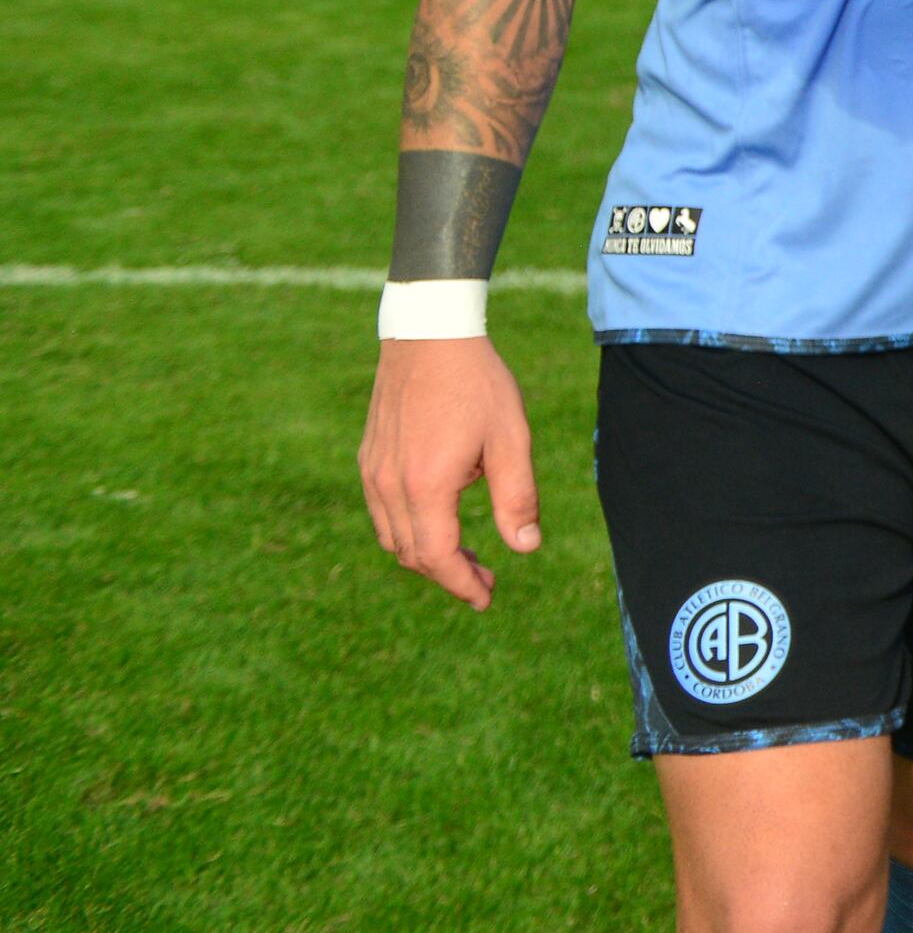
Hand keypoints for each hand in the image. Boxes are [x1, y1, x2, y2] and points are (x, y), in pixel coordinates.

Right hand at [359, 332, 535, 608]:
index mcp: (426, 486)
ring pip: (393, 538)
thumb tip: (525, 548)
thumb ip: (517, 496)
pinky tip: (441, 516)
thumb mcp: (511, 438)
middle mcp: (389, 487)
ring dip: (427, 555)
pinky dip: (410, 529)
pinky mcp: (368, 460)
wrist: (429, 333)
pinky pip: (383, 513)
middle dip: (449, 574)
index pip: (438, 558)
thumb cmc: (477, 383)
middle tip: (486, 580)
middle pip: (413, 555)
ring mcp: (372, 474)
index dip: (462, 585)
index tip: (486, 599)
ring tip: (467, 555)